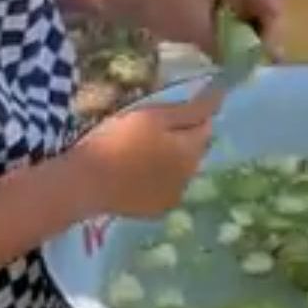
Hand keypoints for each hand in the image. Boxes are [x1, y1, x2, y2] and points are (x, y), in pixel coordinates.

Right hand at [66, 92, 221, 217]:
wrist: (84, 183)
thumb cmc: (117, 141)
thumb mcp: (154, 116)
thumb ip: (190, 109)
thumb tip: (222, 96)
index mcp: (191, 152)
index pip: (205, 127)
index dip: (192, 115)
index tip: (170, 109)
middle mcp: (189, 177)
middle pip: (194, 150)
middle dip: (183, 139)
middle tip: (153, 129)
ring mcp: (172, 197)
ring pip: (180, 171)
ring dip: (171, 160)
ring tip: (142, 152)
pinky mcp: (154, 211)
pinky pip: (165, 188)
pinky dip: (158, 179)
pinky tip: (137, 173)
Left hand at [153, 0, 282, 59]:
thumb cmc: (166, 5)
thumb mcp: (199, 27)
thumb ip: (223, 45)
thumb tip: (242, 64)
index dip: (272, 19)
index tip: (270, 44)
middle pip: (256, 7)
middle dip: (263, 33)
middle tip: (268, 59)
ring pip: (241, 18)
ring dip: (248, 39)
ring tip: (252, 63)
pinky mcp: (200, 11)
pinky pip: (225, 26)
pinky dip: (231, 42)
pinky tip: (230, 60)